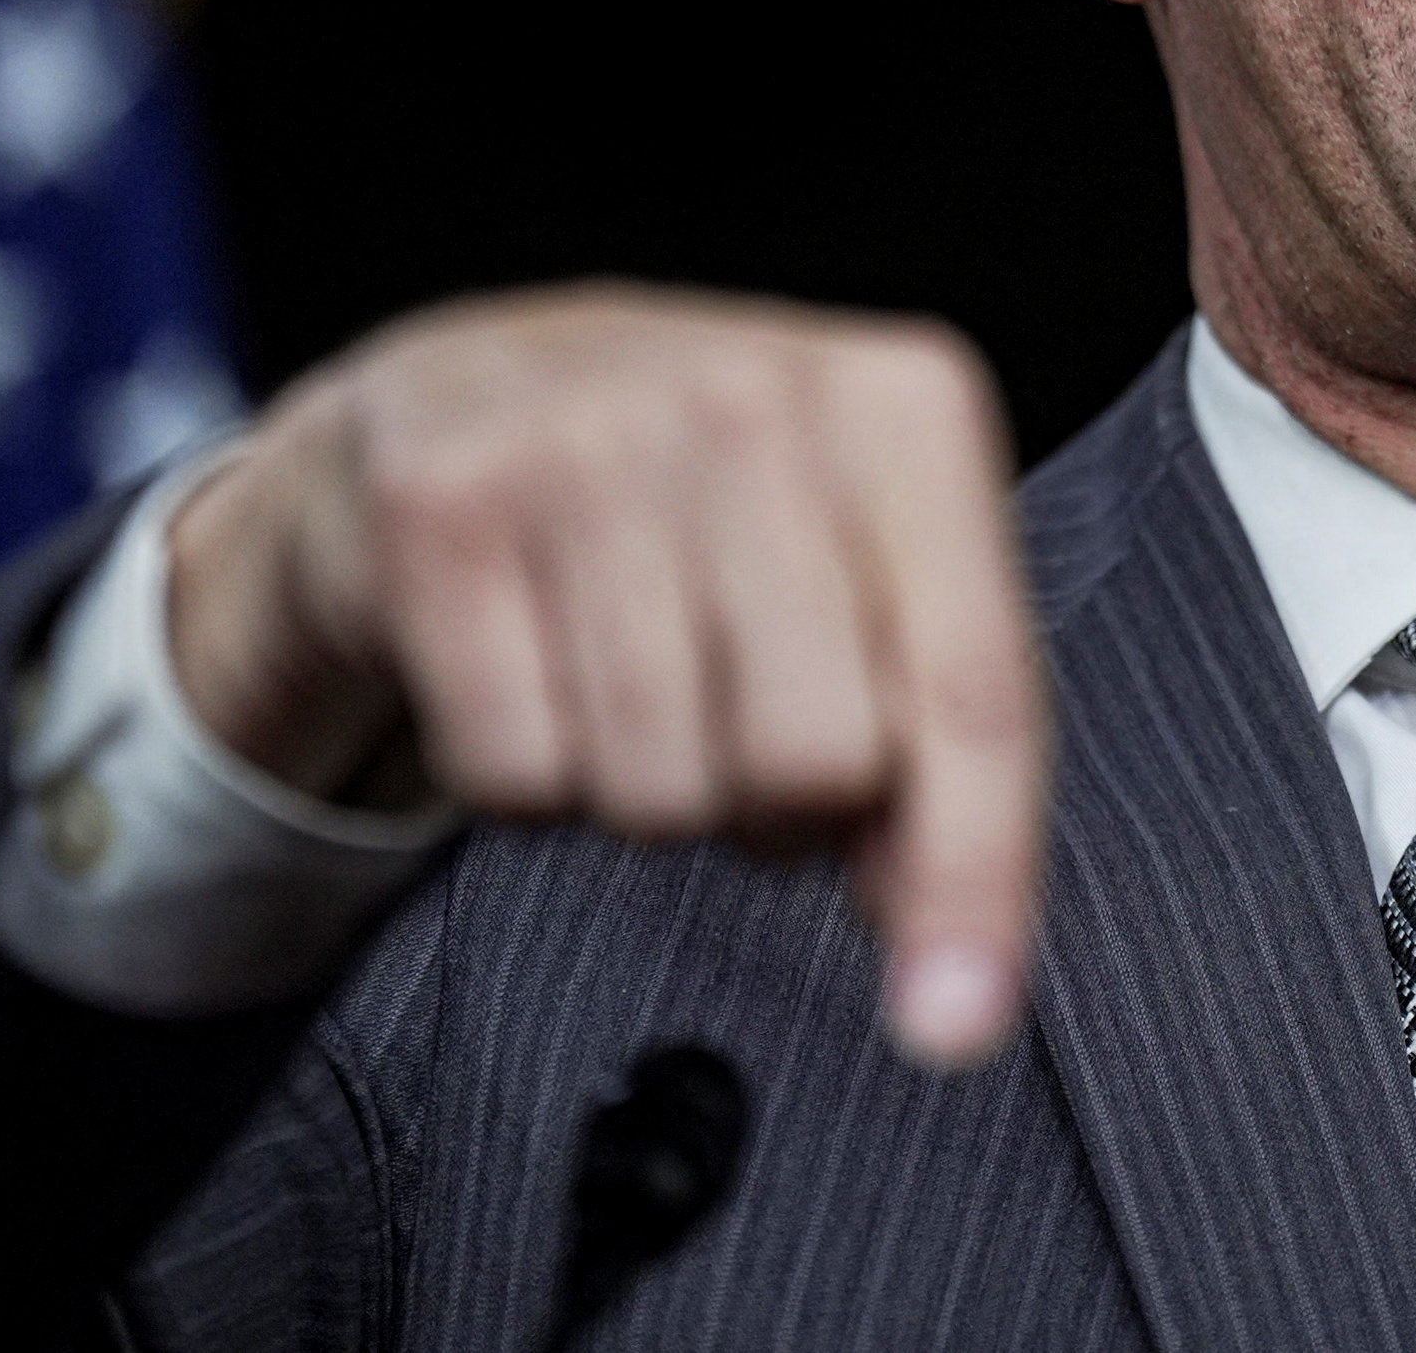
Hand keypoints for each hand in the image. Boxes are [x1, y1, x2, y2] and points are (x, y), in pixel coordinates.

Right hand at [161, 284, 1045, 1065]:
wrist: (471, 388)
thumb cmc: (712, 506)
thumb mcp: (864, 573)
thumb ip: (939, 751)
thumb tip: (948, 959)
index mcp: (903, 406)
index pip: (973, 691)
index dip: (974, 879)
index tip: (957, 1027)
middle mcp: (754, 395)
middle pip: (812, 763)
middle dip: (776, 803)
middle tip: (738, 719)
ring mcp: (587, 436)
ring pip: (657, 785)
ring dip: (647, 788)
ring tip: (633, 675)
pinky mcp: (441, 504)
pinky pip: (515, 773)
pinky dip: (527, 774)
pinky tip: (532, 665)